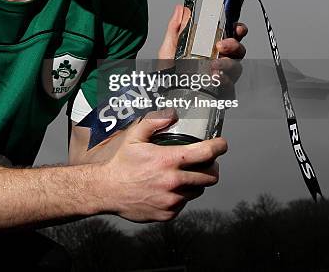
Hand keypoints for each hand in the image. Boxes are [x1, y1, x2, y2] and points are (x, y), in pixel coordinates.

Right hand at [97, 109, 226, 222]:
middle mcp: (173, 181)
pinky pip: (184, 203)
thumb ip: (154, 122)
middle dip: (211, 166)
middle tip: (205, 162)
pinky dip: (181, 195)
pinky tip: (168, 188)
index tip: (221, 144)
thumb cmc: (121, 163)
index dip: (219, 147)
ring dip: (196, 182)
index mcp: (168, 160)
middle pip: (210, 175)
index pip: (205, 153)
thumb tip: (172, 114)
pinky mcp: (168, 213)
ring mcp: (172, 200)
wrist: (107, 190)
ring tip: (184, 175)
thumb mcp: (134, 136)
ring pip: (198, 190)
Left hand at [158, 5, 247, 93]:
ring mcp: (222, 76)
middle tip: (220, 46)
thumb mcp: (169, 47)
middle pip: (238, 50)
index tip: (237, 28)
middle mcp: (220, 60)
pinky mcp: (221, 91)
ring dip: (227, 64)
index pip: (230, 35)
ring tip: (213, 65)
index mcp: (211, 47)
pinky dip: (224, 81)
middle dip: (233, 45)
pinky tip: (216, 78)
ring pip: (236, 67)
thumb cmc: (170, 72)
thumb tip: (181, 9)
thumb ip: (176, 28)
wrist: (164, 94)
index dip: (238, 30)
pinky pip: (230, 86)